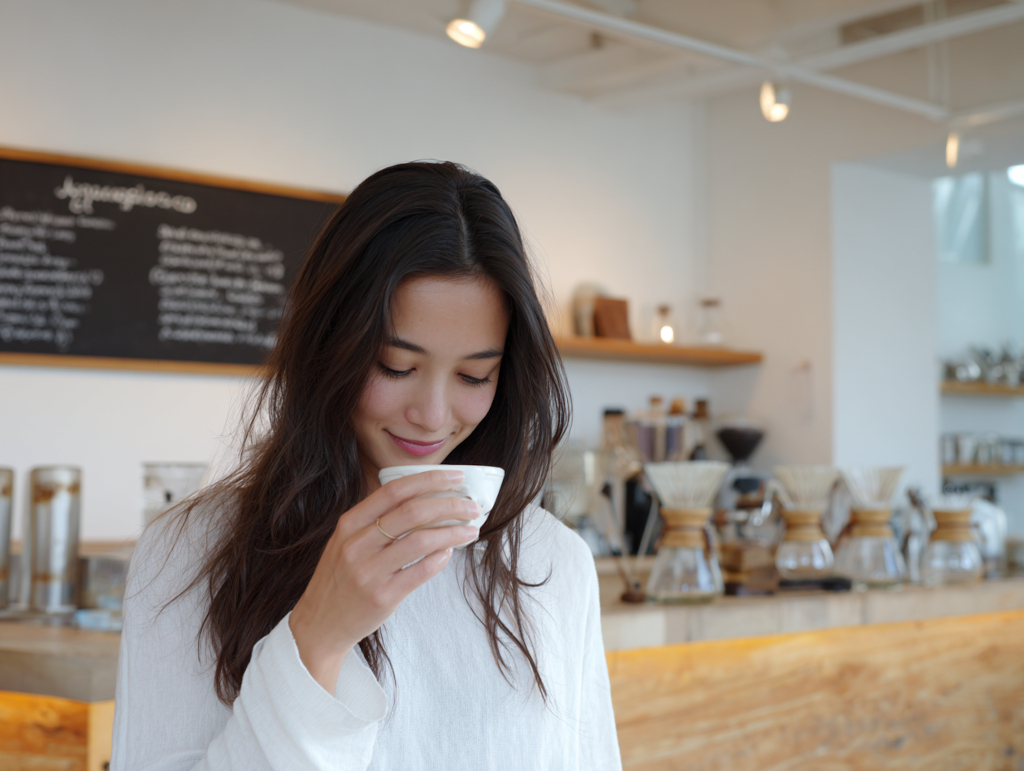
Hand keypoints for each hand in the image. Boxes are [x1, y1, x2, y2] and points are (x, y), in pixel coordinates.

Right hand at [289, 469, 478, 691]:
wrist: (319, 625)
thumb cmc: (340, 578)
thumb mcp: (346, 541)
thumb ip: (376, 521)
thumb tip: (425, 500)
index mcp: (349, 523)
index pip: (395, 490)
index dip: (429, 479)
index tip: (456, 477)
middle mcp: (357, 543)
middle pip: (413, 512)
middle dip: (450, 505)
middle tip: (472, 507)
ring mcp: (369, 571)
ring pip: (421, 540)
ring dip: (453, 532)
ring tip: (470, 530)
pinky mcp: (382, 596)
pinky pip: (421, 571)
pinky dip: (441, 558)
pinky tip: (449, 552)